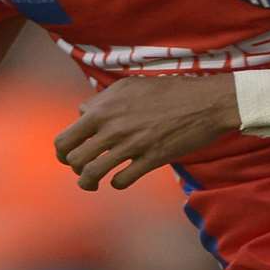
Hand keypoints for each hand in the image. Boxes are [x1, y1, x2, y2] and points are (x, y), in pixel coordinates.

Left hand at [55, 74, 235, 189]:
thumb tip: (84, 113)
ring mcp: (131, 145)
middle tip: (83, 170)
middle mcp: (112, 128)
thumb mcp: (129, 86)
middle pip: (74, 160)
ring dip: (89, 183)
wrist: (206, 102)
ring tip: (94, 183)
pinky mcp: (151, 159)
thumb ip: (102, 100)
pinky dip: (116, 183)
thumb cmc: (169, 91)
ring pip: (93, 175)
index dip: (63, 152)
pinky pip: (121, 180)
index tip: (69, 157)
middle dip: (75, 168)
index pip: (65, 139)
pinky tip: (121, 178)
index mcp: (103, 110)